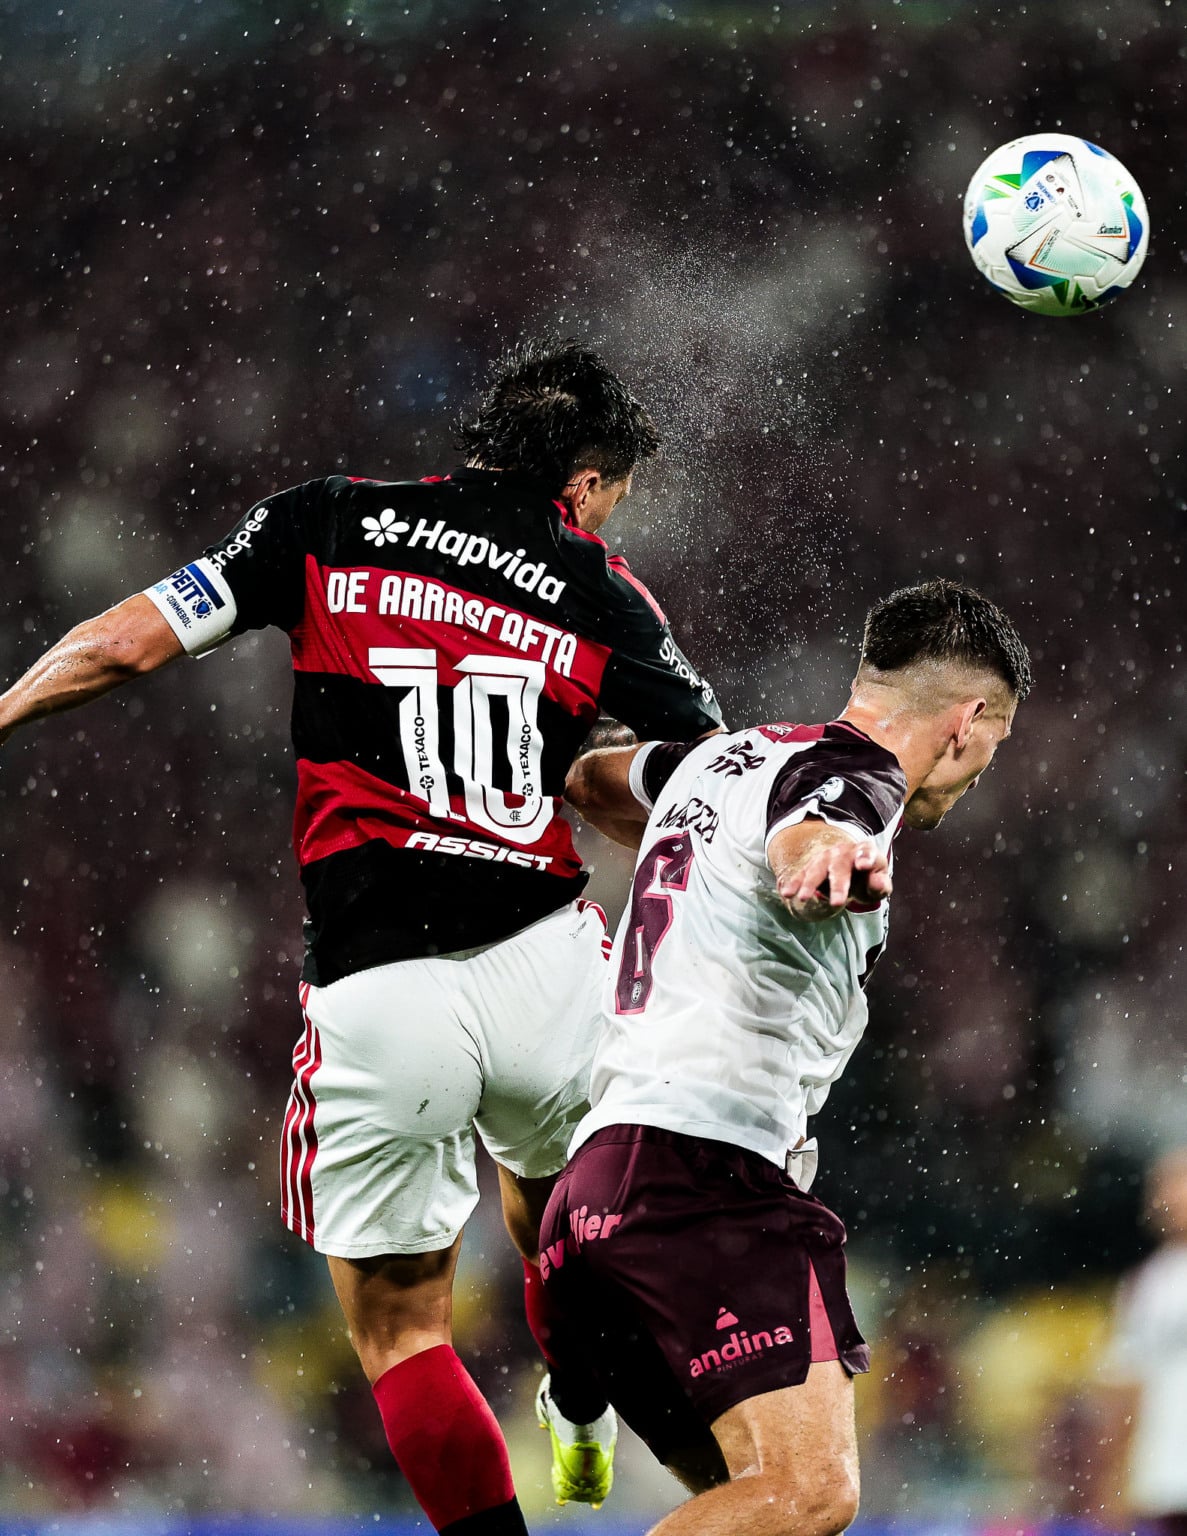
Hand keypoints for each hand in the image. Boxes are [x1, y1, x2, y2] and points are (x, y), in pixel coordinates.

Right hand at [777, 838, 891, 920]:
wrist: (850, 868)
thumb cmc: (868, 878)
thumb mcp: (879, 883)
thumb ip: (880, 885)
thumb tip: (876, 882)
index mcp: (865, 852)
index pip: (866, 853)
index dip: (865, 858)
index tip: (863, 865)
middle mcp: (843, 851)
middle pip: (839, 866)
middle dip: (838, 884)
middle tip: (838, 903)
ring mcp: (825, 857)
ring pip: (817, 869)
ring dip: (809, 883)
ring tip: (803, 898)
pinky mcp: (812, 866)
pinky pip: (801, 874)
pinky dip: (794, 883)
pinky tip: (787, 893)